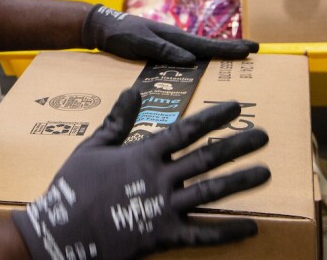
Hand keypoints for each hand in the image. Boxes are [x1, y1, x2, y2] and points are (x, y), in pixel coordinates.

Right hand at [12, 89, 270, 259]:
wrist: (61, 232)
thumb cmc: (73, 188)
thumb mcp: (92, 147)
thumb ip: (117, 120)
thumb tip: (133, 90)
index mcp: (143, 154)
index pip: (186, 130)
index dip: (213, 118)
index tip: (237, 107)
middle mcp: (159, 178)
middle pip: (206, 158)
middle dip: (237, 145)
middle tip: (264, 136)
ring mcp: (163, 208)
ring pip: (210, 192)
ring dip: (240, 182)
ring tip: (265, 172)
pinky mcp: (163, 235)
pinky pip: (202, 234)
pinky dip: (227, 231)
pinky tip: (251, 226)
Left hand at [81, 5, 257, 64]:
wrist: (101, 27)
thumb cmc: (119, 33)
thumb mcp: (139, 42)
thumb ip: (162, 50)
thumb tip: (190, 59)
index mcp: (173, 36)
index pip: (206, 45)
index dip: (230, 49)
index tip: (252, 49)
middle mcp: (175, 39)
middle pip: (208, 47)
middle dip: (231, 50)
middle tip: (254, 52)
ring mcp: (169, 44)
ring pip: (198, 52)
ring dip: (217, 56)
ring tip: (237, 61)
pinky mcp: (161, 50)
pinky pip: (186, 57)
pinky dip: (200, 60)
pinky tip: (203, 68)